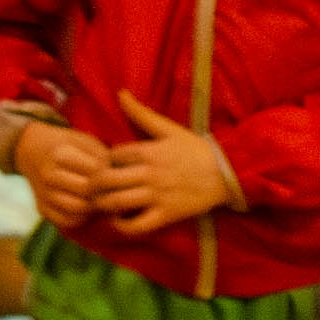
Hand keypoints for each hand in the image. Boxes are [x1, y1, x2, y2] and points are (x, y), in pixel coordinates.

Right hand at [11, 116, 109, 220]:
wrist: (35, 152)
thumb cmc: (71, 147)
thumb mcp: (87, 143)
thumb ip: (102, 159)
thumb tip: (121, 180)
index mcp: (59, 155)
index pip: (95, 171)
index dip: (110, 174)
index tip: (115, 173)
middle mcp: (48, 175)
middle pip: (86, 191)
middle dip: (103, 192)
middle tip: (112, 190)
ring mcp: (43, 193)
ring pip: (77, 209)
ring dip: (94, 207)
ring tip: (101, 200)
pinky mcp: (42, 208)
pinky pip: (66, 221)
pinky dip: (82, 218)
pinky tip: (88, 209)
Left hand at [101, 92, 233, 233]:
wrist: (227, 173)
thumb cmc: (197, 149)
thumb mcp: (169, 129)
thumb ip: (142, 114)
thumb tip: (120, 93)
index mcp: (147, 151)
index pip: (111, 156)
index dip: (104, 161)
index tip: (107, 165)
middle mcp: (148, 173)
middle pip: (106, 180)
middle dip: (93, 184)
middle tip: (92, 187)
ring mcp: (157, 195)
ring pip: (116, 203)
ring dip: (102, 204)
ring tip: (101, 203)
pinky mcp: (165, 214)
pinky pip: (136, 226)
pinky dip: (122, 226)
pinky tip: (118, 220)